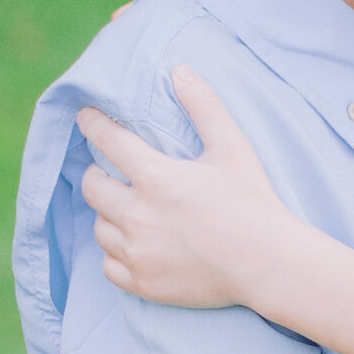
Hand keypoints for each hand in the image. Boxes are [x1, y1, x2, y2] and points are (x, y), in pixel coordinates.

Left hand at [78, 62, 284, 308]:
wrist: (267, 264)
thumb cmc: (252, 203)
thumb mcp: (232, 147)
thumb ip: (204, 106)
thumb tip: (180, 70)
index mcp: (155, 178)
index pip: (107, 141)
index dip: (92, 124)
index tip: (85, 117)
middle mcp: (137, 215)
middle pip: (94, 188)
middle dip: (97, 173)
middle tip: (109, 171)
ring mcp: (138, 253)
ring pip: (100, 228)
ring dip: (108, 215)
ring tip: (125, 209)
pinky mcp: (143, 283)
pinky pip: (109, 266)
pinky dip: (116, 254)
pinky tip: (133, 245)